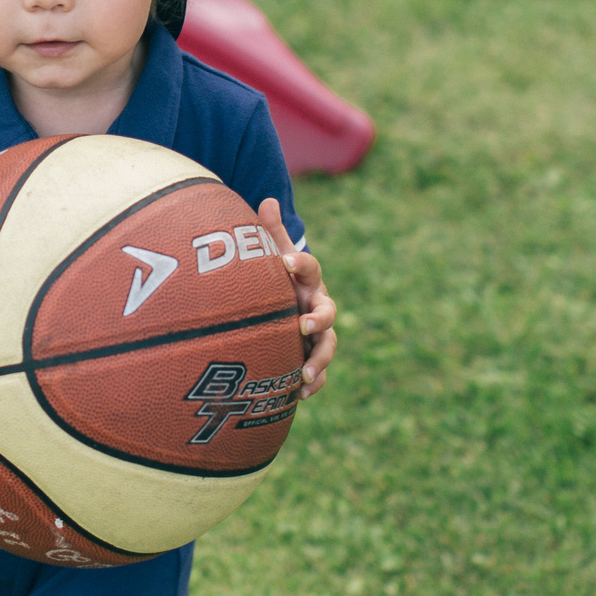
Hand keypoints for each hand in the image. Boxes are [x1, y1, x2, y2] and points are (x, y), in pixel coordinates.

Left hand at [257, 199, 336, 399]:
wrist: (285, 299)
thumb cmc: (276, 274)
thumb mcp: (272, 251)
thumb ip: (269, 231)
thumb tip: (268, 200)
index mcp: (306, 277)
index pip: (308, 265)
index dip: (299, 262)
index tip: (285, 261)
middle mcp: (316, 303)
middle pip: (328, 311)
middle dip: (319, 318)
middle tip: (303, 324)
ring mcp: (317, 331)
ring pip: (327, 345)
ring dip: (318, 359)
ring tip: (304, 374)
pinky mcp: (311, 354)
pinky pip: (318, 371)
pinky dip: (313, 383)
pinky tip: (298, 395)